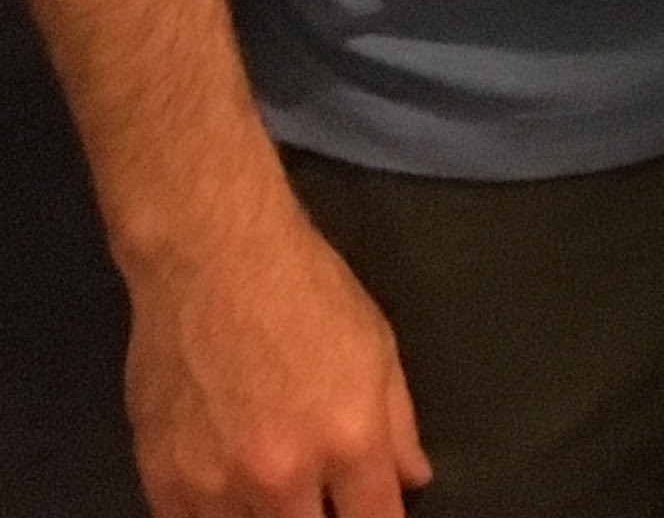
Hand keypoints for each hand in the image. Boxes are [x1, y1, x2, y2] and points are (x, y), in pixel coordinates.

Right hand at [125, 199, 428, 517]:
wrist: (213, 261)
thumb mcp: (378, 350)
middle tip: (322, 497)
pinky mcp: (162, 482)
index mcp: (349, 441)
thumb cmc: (307, 294)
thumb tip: (412, 481)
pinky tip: (229, 495)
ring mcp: (216, 486)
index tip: (370, 512)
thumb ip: (398, 426)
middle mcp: (283, 476)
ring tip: (278, 495)